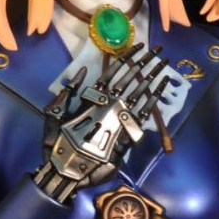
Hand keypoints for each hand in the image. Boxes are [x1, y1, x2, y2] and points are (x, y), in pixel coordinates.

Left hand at [34, 47, 174, 201]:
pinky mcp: (126, 135)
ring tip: (163, 65)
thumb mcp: (54, 114)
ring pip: (137, 95)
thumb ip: (68, 93)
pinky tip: (159, 89)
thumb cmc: (57, 144)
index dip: (124, 60)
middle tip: (156, 51)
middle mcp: (108, 107)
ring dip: (150, 79)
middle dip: (142, 65)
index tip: (136, 47)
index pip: (111, 75)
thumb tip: (84, 70)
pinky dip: (151, 103)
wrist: (64, 170)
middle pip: (128, 81)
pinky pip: (140, 117)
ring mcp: (118, 120)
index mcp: (93, 100)